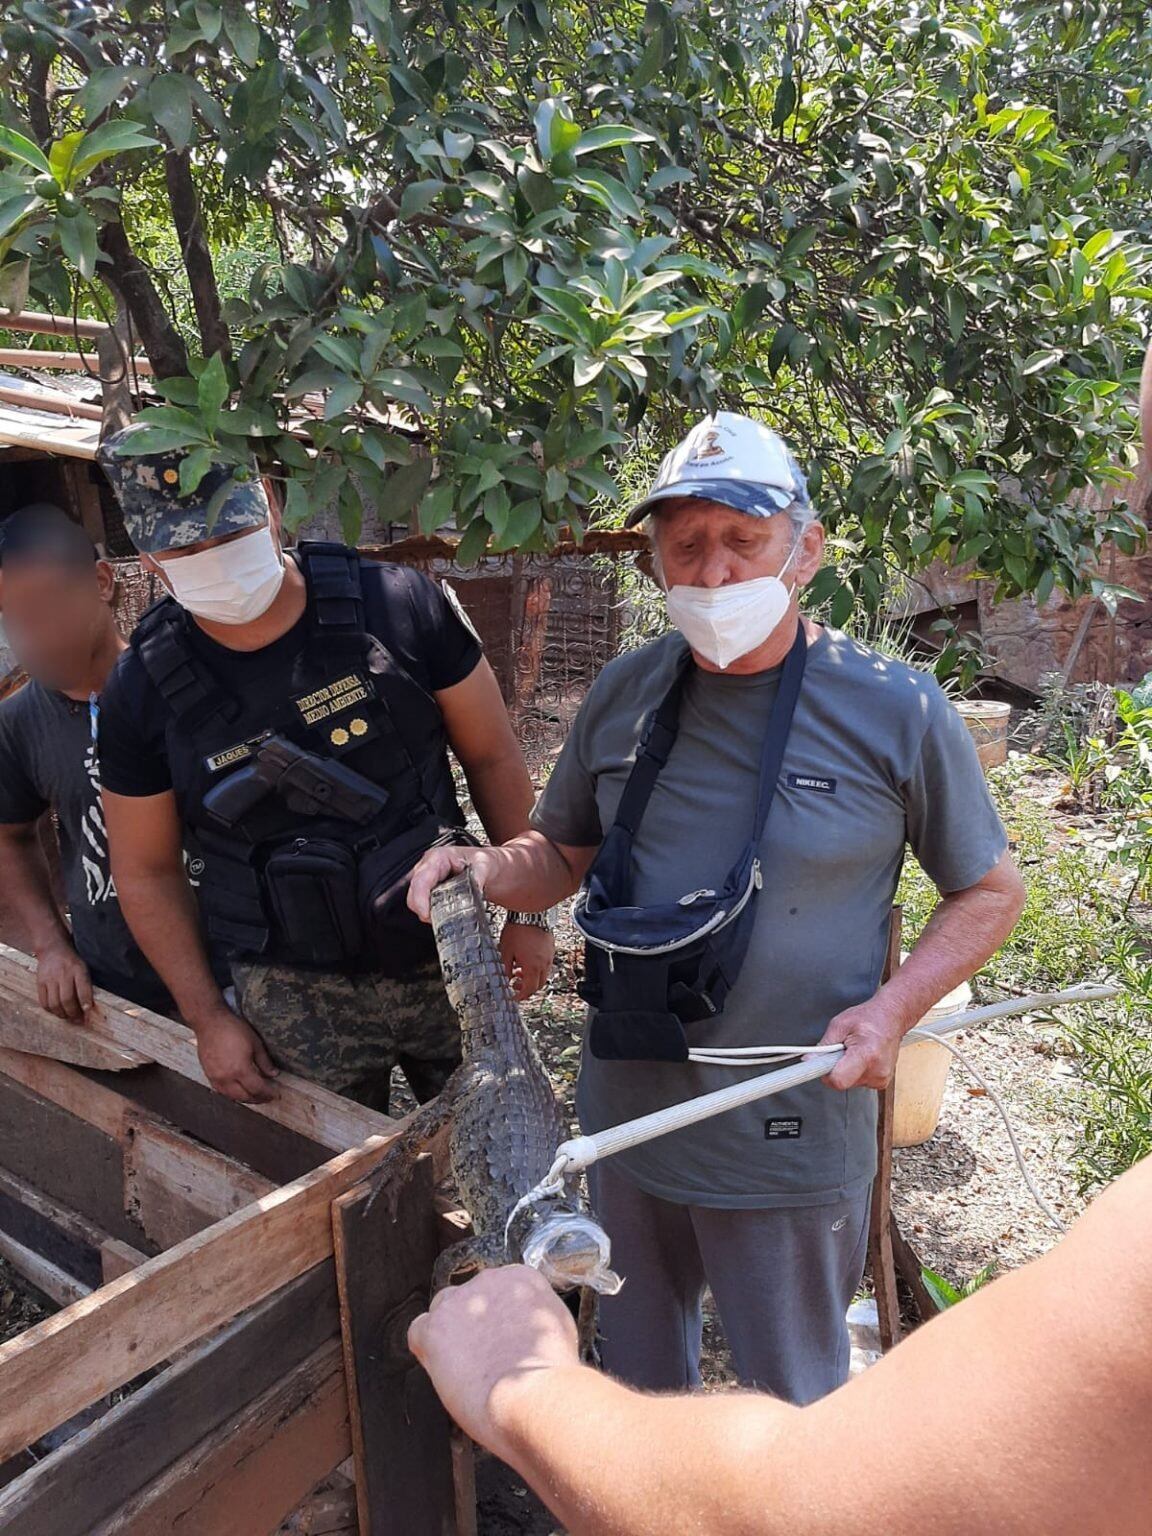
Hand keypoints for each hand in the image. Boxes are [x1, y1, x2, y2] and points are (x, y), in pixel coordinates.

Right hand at [35, 940, 93, 1021]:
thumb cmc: (72, 962)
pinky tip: (57, 1011)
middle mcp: (63, 974)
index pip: (83, 988)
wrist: (53, 949)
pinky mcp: (40, 982)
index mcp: (78, 969)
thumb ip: (86, 984)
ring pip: (55, 1003)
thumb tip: (89, 1006)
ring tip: (68, 1017)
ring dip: (62, 1014)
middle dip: (74, 1013)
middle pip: (67, 999)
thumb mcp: (84, 968)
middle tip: (79, 1019)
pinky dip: (51, 1010)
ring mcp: (50, 979)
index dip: (85, 1002)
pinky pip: (44, 1002)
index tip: (88, 1012)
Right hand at [193, 1007, 278, 1102]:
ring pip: (232, 1097)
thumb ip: (264, 1061)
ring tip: (255, 1096)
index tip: (275, 1094)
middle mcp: (226, 1077)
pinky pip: (221, 1091)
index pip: (257, 1089)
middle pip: (244, 1096)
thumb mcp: (255, 1042)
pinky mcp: (208, 1075)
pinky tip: (238, 1090)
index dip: (268, 1093)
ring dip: (245, 1098)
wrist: (209, 1022)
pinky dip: (232, 1094)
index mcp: (240, 1069)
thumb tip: (273, 1074)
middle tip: (267, 1097)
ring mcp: (215, 1078)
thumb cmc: (232, 1029)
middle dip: (257, 1099)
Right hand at [407, 844, 499, 922]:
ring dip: (428, 913)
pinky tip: (445, 915)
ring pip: (416, 902)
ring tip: (446, 917)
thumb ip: (477, 879)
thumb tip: (473, 893)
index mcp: (438, 858)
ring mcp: (428, 881)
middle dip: (424, 910)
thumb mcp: (485, 866)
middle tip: (440, 920)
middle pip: (413, 894)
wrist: (492, 867)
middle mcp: (428, 868)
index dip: (420, 899)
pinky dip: (433, 914)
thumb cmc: (486, 862)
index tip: (426, 915)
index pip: (420, 880)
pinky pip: (425, 906)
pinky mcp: (431, 892)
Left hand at [408, 1266, 578, 1456]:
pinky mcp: (434, 1328)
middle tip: (487, 1358)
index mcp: (522, 1278)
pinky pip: (419, 1331)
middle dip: (476, 1324)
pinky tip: (445, 1371)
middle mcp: (489, 1281)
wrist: (533, 1396)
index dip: (500, 1319)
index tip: (504, 1340)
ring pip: (444, 1311)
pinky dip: (427, 1350)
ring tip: (468, 1370)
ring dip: (452, 1335)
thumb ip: (537, 1319)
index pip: (501, 1289)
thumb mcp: (560, 1331)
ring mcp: (459, 1302)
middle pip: (473, 1298)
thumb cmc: (551, 1376)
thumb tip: (529, 1332)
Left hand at [499, 922, 553, 1000]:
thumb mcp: (505, 952)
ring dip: (531, 977)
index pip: (529, 989)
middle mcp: (544, 963)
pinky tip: (525, 960)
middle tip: (515, 985)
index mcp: (532, 966)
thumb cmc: (517, 930)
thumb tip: (504, 979)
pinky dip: (536, 968)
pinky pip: (545, 964)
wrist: (529, 913)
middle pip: (538, 985)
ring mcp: (549, 956)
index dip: (521, 995)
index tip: (514, 996)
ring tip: (518, 970)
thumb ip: (505, 969)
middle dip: (527, 988)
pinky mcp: (550, 948)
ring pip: (543, 975)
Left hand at [816, 997, 910, 1090]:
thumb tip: (809, 1060)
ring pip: (849, 1083)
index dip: (826, 1074)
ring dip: (846, 1069)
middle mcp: (877, 1070)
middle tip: (841, 1051)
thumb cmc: (868, 1018)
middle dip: (835, 1068)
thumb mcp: (840, 1024)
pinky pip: (859, 1082)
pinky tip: (861, 1057)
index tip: (821, 1066)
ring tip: (854, 1051)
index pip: (839, 1080)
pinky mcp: (882, 1082)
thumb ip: (824, 1045)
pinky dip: (855, 1071)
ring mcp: (881, 1078)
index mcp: (866, 1054)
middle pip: (842, 1082)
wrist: (891, 1018)